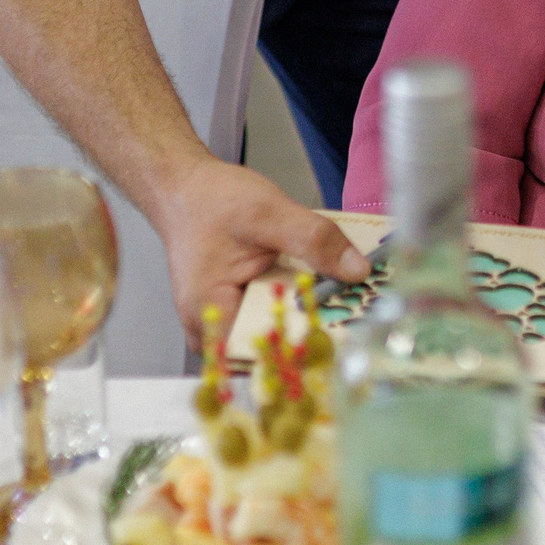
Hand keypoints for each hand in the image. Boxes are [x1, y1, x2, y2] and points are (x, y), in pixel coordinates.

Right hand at [150, 155, 367, 350]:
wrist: (186, 189)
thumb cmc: (212, 201)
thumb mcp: (269, 214)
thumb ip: (313, 241)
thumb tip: (358, 271)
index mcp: (211, 314)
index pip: (265, 354)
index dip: (308, 351)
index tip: (348, 338)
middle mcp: (210, 331)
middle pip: (272, 349)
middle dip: (315, 335)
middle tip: (358, 320)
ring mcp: (220, 325)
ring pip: (273, 336)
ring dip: (308, 320)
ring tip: (349, 305)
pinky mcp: (233, 313)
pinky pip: (269, 319)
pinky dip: (295, 306)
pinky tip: (322, 290)